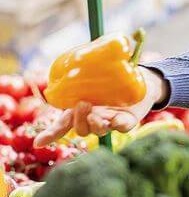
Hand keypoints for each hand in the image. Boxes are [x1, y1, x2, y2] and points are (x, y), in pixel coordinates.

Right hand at [34, 67, 166, 146]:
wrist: (141, 82)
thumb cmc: (113, 79)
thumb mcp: (96, 74)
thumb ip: (86, 69)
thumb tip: (80, 53)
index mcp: (80, 110)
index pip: (62, 125)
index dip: (51, 134)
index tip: (38, 142)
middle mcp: (93, 119)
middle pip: (80, 129)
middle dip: (79, 120)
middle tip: (83, 103)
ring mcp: (109, 122)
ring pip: (98, 131)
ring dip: (95, 124)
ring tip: (96, 114)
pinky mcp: (127, 121)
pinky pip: (122, 127)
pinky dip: (118, 125)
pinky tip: (116, 119)